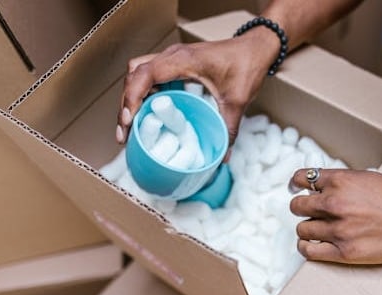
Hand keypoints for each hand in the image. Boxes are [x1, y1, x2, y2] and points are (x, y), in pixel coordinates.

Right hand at [116, 28, 279, 147]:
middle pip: (134, 75)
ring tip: (131, 125)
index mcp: (182, 61)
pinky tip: (148, 113)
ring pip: (138, 73)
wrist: (256, 48)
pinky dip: (143, 92)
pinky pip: (150, 74)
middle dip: (126, 103)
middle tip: (126, 131)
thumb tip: (222, 158)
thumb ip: (228, 129)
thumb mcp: (237, 101)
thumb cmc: (246, 65)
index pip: (144, 75)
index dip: (132, 98)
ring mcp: (172, 58)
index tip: (129, 121)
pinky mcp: (176, 63)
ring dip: (132, 96)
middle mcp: (172, 56)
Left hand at [288, 169, 381, 264]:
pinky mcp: (344, 252)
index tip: (297, 187)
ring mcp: (339, 229)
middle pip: (298, 205)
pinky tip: (311, 244)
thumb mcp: (370, 178)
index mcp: (342, 180)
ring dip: (306, 227)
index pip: (303, 179)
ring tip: (313, 227)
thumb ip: (344, 182)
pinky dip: (307, 247)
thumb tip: (322, 187)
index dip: (297, 183)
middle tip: (306, 209)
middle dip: (300, 206)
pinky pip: (310, 251)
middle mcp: (336, 203)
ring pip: (302, 229)